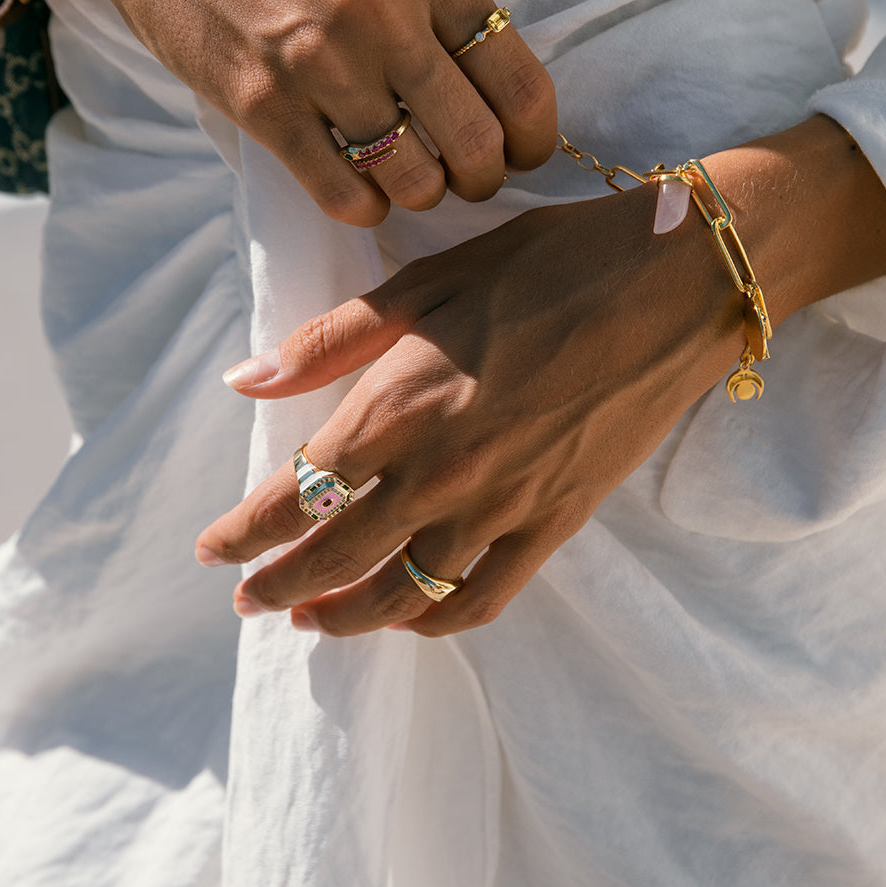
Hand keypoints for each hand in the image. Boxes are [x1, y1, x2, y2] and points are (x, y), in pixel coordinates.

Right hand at [45, 0, 556, 223]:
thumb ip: (437, 0)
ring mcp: (321, 62)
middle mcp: (384, 13)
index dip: (534, 138)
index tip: (523, 154)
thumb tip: (494, 87)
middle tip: (467, 180)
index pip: (520, 81)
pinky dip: (363, 208)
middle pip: (476, 143)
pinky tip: (360, 194)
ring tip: (408, 181)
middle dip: (483, 179)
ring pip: (413, 179)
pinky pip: (342, 192)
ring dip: (420, 195)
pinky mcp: (262, 104)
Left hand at [196, 182, 744, 636]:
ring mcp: (505, 506)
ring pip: (404, 595)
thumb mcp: (429, 281)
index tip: (212, 549)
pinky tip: (410, 618)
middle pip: (338, 555)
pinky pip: (484, 597)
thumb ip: (332, 339)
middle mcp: (443, 470)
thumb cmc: (548, 264)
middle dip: (279, 585)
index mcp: (402, 404)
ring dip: (345, 616)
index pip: (298, 492)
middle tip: (246, 601)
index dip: (245, 531)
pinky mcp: (558, 522)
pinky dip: (435, 622)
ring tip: (310, 621)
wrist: (673, 282)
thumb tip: (244, 382)